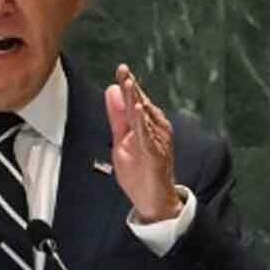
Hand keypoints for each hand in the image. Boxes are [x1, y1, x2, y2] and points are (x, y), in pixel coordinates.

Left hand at [105, 64, 180, 222]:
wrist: (154, 200)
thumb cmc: (140, 172)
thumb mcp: (121, 141)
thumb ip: (117, 117)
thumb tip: (112, 90)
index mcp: (145, 126)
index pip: (136, 102)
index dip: (128, 86)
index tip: (121, 69)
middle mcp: (154, 130)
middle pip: (141, 105)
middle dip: (133, 88)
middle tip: (124, 71)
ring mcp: (157, 142)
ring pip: (145, 118)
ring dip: (138, 100)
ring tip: (129, 84)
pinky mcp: (156, 155)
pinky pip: (149, 137)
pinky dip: (144, 123)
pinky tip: (139, 110)